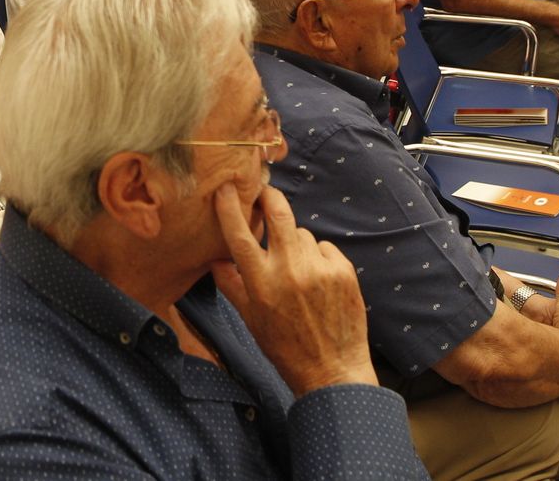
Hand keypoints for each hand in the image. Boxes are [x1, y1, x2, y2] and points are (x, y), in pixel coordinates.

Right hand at [211, 185, 377, 395]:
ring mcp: (319, 268)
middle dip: (269, 196)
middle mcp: (289, 270)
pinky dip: (319, 257)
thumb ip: (230, 284)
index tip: (225, 187)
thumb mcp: (250, 319)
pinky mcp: (343, 271)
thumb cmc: (285, 348)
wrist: (332, 371)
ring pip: (301, 233)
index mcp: (261, 282)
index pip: (239, 233)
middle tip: (264, 193)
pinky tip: (319, 280)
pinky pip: (324, 247)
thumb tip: (215, 258)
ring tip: (297, 270)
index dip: (229, 206)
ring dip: (295, 242)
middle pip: (278, 212)